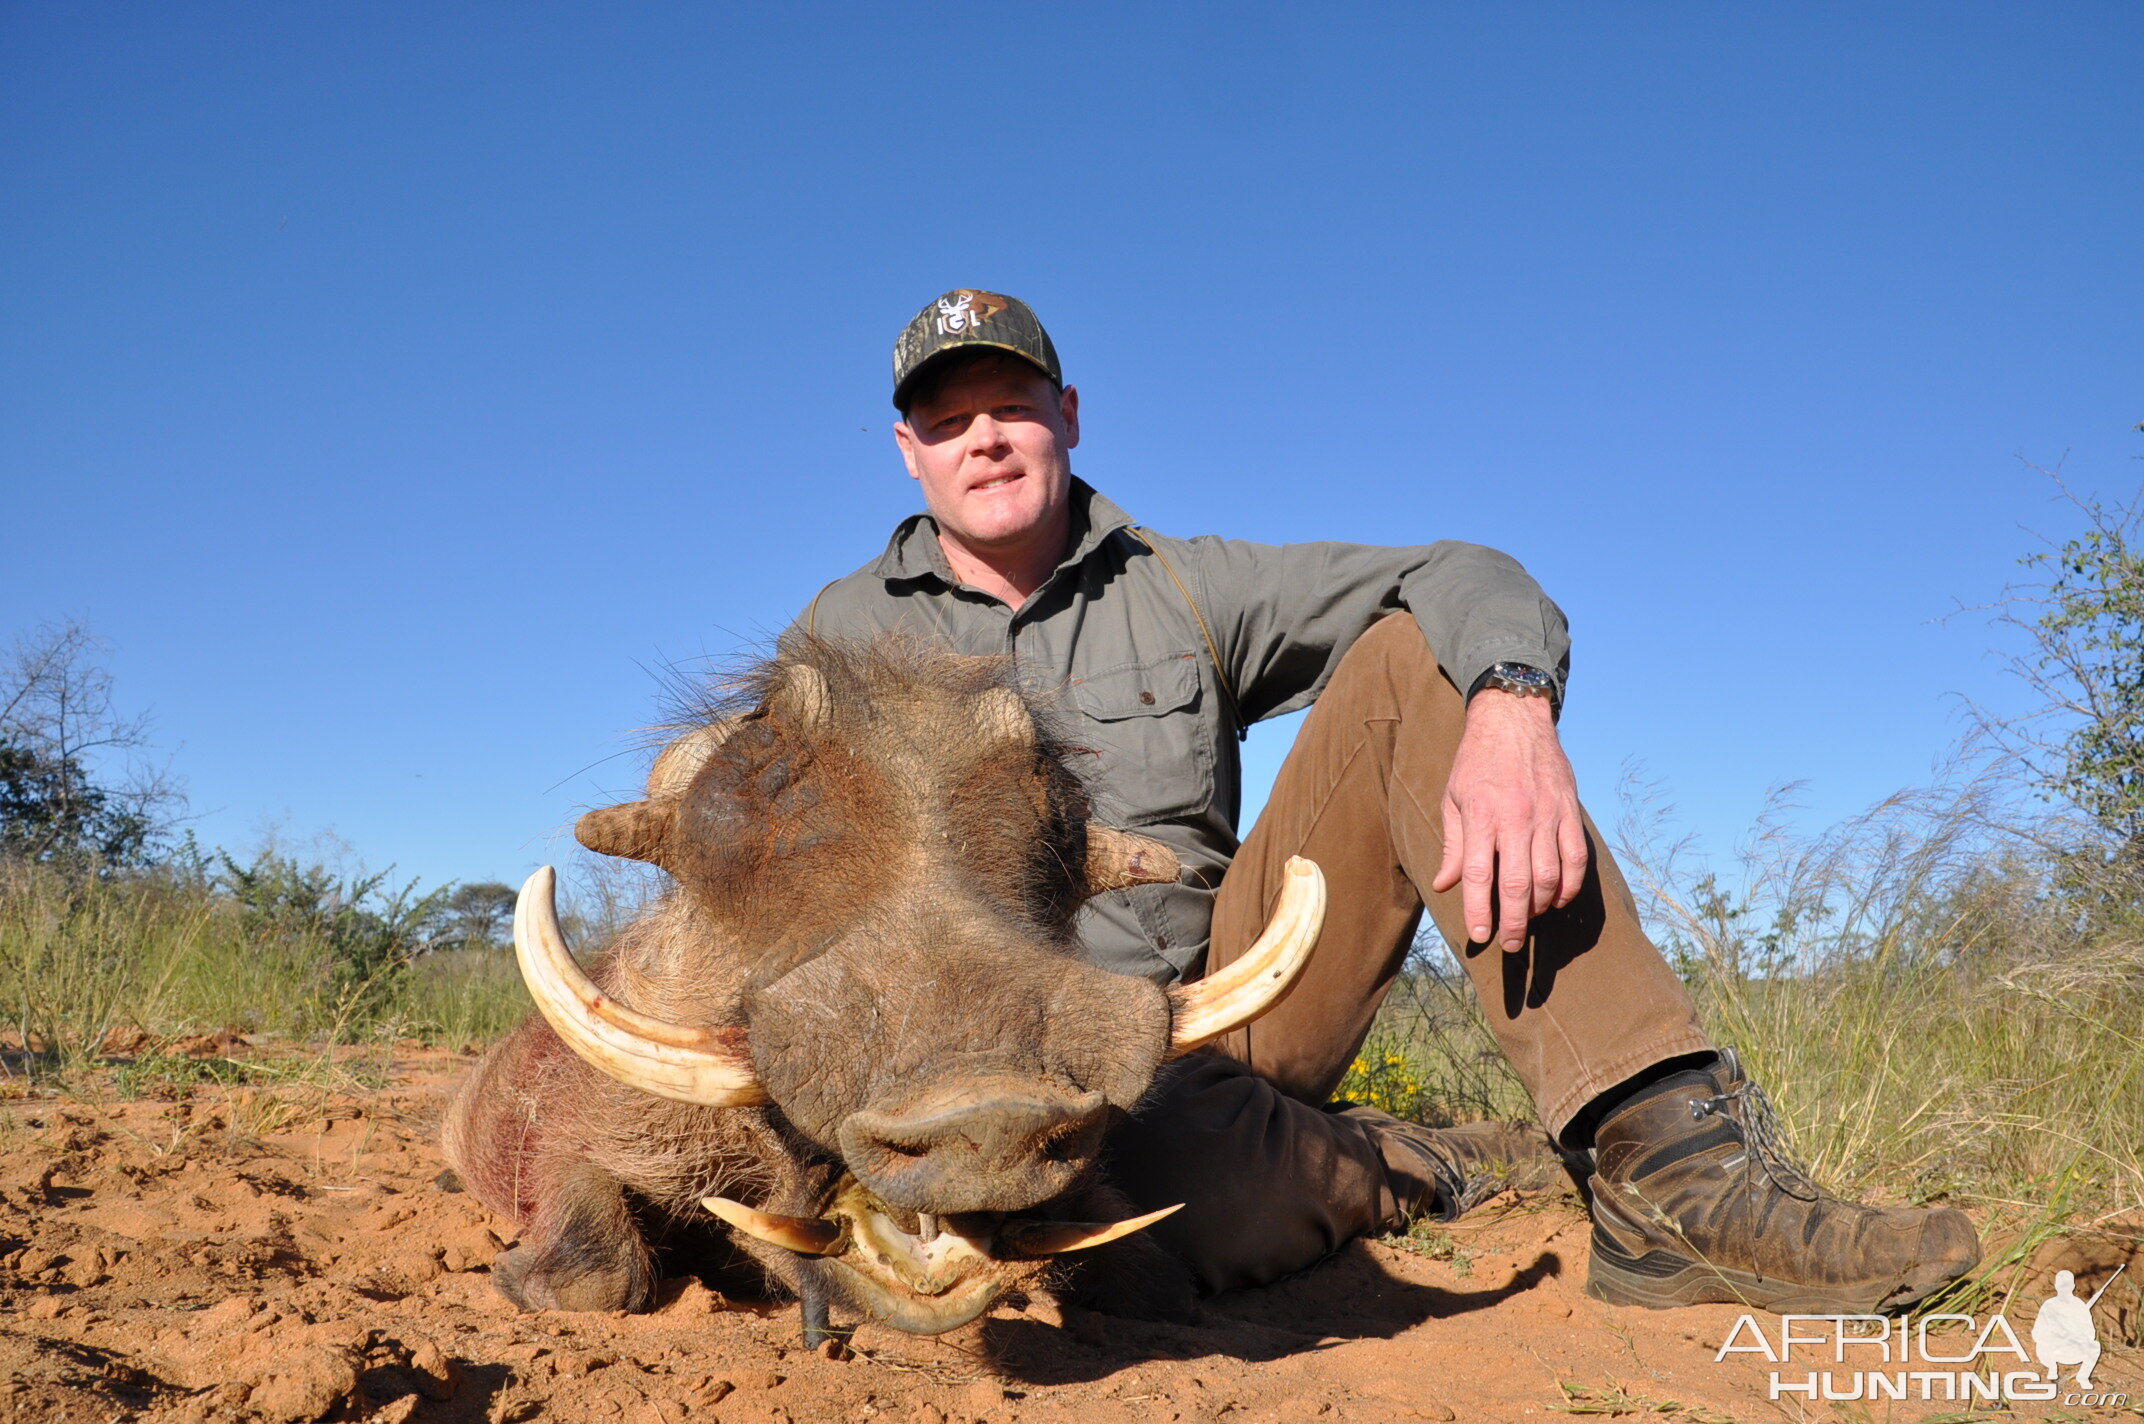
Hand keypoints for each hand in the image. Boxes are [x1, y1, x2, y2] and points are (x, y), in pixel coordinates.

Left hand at [1427, 688, 1589, 950]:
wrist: (1513, 718)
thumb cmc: (1476, 760)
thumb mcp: (1452, 798)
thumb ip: (1454, 845)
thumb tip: (1445, 884)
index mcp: (1481, 816)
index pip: (1479, 875)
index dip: (1479, 911)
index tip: (1479, 935)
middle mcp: (1516, 818)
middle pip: (1519, 885)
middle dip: (1515, 923)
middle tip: (1511, 945)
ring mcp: (1546, 815)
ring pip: (1551, 877)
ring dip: (1541, 907)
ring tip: (1530, 918)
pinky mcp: (1568, 810)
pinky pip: (1575, 858)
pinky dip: (1570, 886)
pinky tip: (1558, 899)